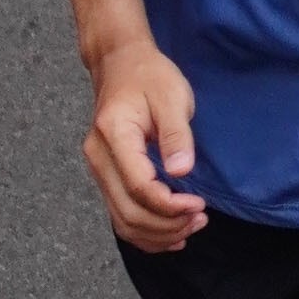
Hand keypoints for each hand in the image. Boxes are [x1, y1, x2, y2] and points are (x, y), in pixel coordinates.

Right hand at [84, 34, 206, 251]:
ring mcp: (99, 169)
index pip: (139, 186)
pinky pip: (120, 215)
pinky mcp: (106, 175)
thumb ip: (177, 135)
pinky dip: (144, 232)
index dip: (170, 205)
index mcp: (114, 135)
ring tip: (190, 226)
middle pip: (129, 211)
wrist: (121, 63)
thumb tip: (182, 172)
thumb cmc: (149, 76)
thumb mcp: (172, 98)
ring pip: (122, 220)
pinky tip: (170, 235)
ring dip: (157, 233)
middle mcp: (99, 157)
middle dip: (167, 225)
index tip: (199, 204)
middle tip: (200, 219)